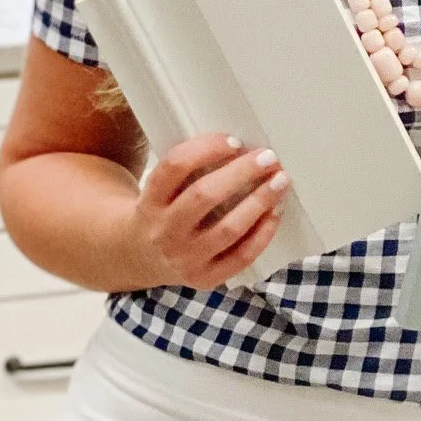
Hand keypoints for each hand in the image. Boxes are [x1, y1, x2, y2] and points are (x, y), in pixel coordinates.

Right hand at [121, 133, 290, 290]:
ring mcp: (183, 259)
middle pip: (203, 195)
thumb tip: (242, 149)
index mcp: (150, 200)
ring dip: (259, 202)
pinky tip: (275, 212)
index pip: (174, 167)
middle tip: (268, 158)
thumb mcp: (161, 190)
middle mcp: (163, 231)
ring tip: (280, 182)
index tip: (235, 141)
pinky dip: (263, 233)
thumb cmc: (164, 212)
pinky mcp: (203, 278)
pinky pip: (241, 256)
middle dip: (241, 173)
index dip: (206, 148)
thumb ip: (188, 170)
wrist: (140, 257)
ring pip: (227, 228)